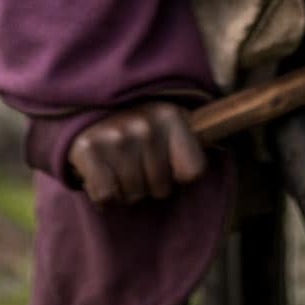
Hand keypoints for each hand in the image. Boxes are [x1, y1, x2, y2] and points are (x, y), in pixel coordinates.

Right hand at [67, 101, 206, 204]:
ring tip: (118, 165)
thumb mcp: (169, 123)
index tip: (166, 159)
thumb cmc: (137, 125)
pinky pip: (106, 197)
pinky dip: (103, 195)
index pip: (192, 172)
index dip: (177, 174)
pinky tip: (101, 173)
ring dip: (125, 189)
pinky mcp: (88, 149)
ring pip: (133, 196)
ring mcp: (117, 136)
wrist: (88, 107)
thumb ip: (190, 142)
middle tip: (135, 161)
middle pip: (161, 189)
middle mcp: (146, 125)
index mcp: (171, 115)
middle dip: (148, 183)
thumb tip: (215, 156)